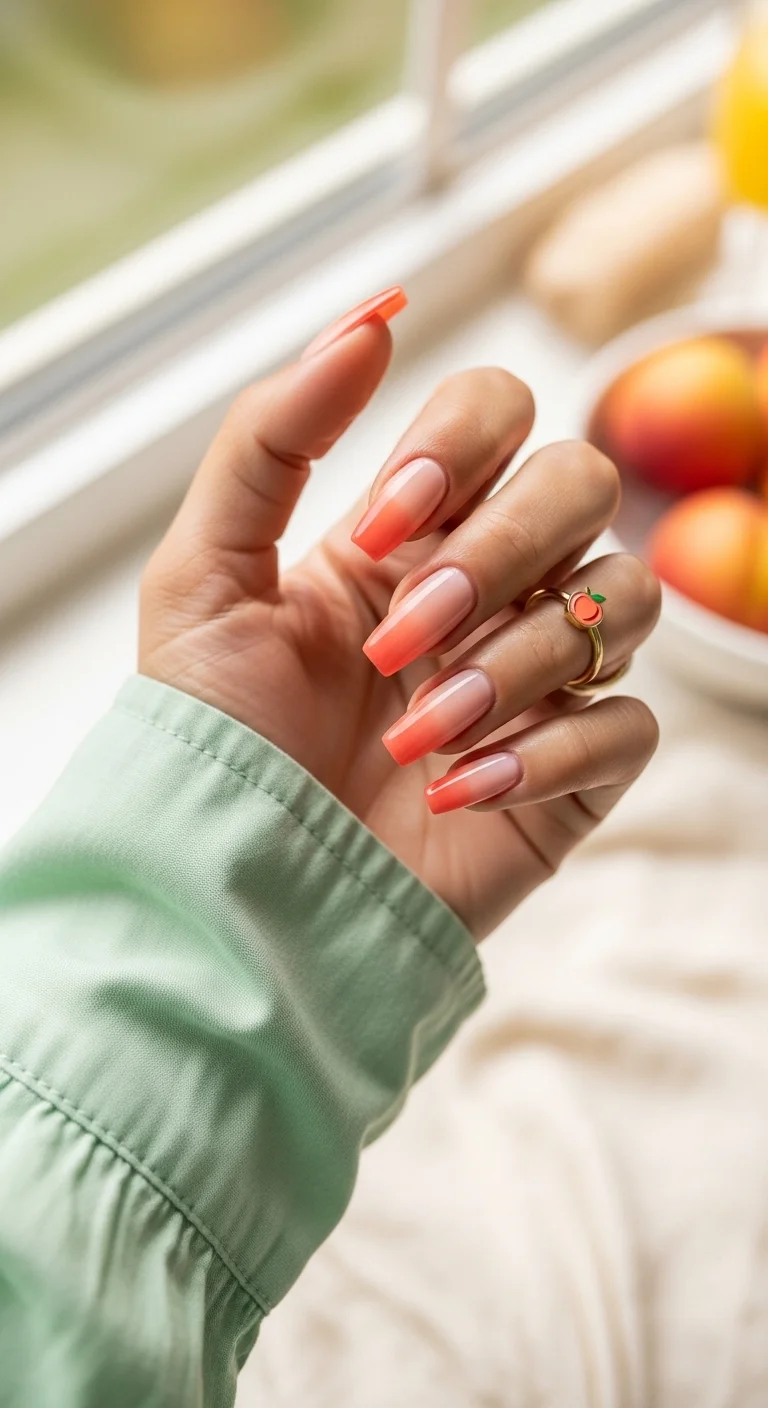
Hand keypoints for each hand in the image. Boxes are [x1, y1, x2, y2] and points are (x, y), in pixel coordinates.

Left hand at [140, 289, 659, 939]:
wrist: (239, 892)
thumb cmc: (217, 739)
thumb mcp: (204, 578)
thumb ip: (271, 437)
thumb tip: (369, 317)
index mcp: (409, 531)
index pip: (497, 411)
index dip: (458, 448)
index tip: (380, 528)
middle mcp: (487, 588)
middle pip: (581, 487)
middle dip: (495, 553)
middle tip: (398, 636)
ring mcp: (539, 676)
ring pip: (623, 600)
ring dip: (518, 662)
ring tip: (415, 735)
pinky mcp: (575, 771)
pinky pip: (629, 724)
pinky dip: (548, 752)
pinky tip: (457, 791)